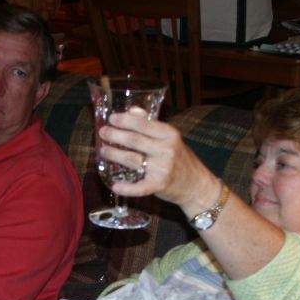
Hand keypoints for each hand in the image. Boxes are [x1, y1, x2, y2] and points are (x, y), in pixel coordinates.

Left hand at [98, 108, 214, 212]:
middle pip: (134, 140)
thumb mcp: (170, 138)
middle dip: (115, 135)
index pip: (143, 124)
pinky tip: (115, 186)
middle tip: (103, 133)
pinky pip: (140, 187)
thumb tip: (131, 110)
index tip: (112, 119)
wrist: (196, 184)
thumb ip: (151, 124)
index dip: (125, 120)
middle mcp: (166, 149)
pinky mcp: (159, 185)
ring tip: (103, 151)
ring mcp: (163, 168)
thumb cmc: (180, 159)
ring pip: (132, 159)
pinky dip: (127, 188)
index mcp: (169, 134)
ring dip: (114, 155)